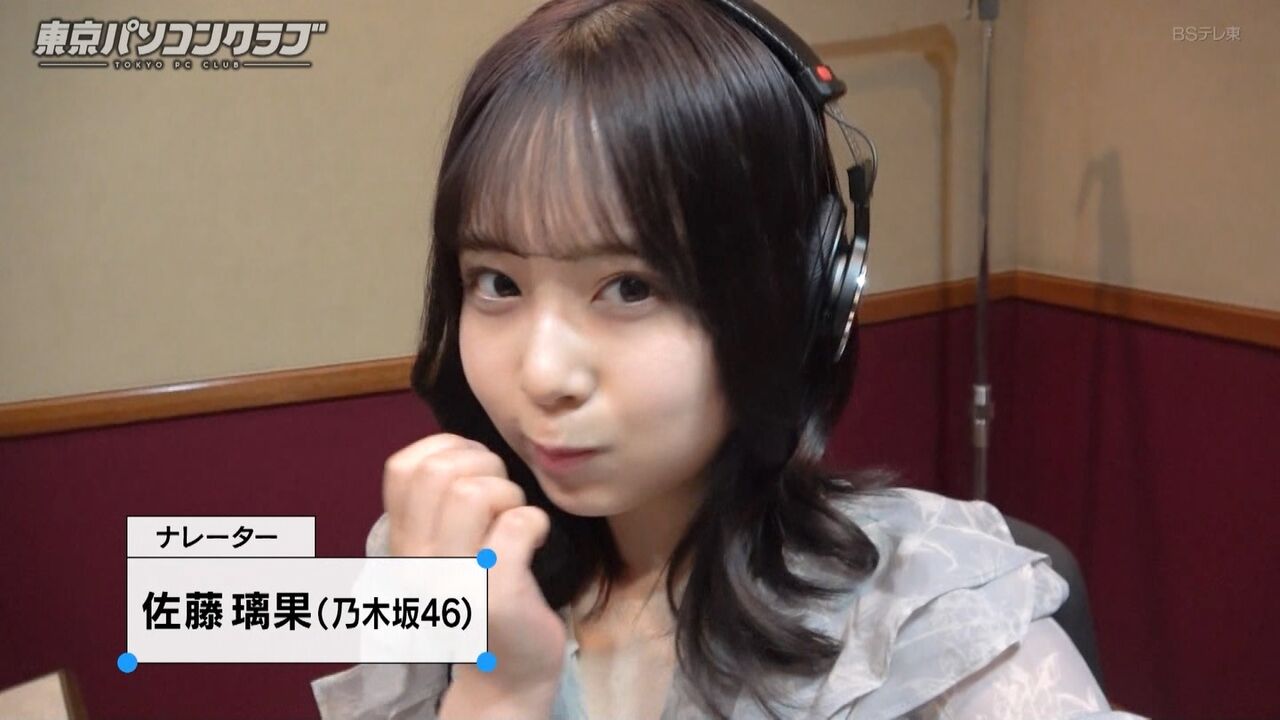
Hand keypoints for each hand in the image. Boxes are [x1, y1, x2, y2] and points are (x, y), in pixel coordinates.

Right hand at [382, 433, 566, 717]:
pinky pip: (518, 526)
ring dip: (510, 495)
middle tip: (504, 498)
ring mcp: (453, 580)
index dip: (446, 450)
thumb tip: (462, 447)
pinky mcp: (494, 596)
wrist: (507, 675)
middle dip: (485, 466)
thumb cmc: (486, 596)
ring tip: (516, 521)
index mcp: (403, 543)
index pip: (401, 467)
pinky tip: (537, 541)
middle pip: (439, 471)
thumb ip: (441, 504)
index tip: (475, 471)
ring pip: (474, 493)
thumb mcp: (447, 550)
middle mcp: (417, 562)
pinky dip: (537, 522)